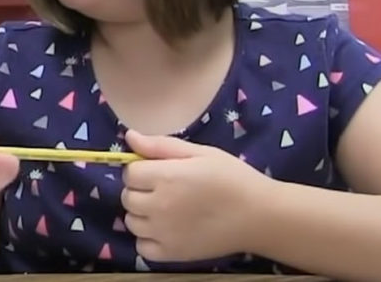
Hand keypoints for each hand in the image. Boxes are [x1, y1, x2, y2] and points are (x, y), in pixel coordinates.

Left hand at [121, 129, 272, 262]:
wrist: (261, 216)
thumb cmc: (233, 178)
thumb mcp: (200, 152)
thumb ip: (161, 145)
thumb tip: (129, 136)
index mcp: (166, 178)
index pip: (130, 173)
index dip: (141, 170)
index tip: (159, 171)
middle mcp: (159, 206)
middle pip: (128, 197)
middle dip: (140, 190)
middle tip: (165, 190)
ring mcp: (163, 233)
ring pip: (131, 221)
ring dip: (142, 214)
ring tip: (166, 210)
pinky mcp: (171, 254)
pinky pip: (142, 246)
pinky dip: (148, 239)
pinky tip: (166, 231)